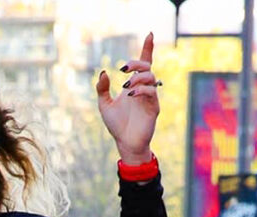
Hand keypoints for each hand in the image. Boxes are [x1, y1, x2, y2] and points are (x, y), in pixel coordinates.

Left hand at [96, 33, 159, 163]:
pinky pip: (152, 93)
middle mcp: (144, 89)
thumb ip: (102, 89)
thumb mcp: (104, 105)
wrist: (125, 142)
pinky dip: (141, 90)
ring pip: (151, 78)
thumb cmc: (117, 124)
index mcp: (134, 85)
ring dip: (137, 78)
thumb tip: (104, 72)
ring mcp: (150, 98)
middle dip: (136, 63)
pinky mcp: (154, 108)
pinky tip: (131, 94)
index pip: (143, 64)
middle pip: (147, 67)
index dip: (147, 48)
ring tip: (125, 85)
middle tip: (123, 68)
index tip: (150, 34)